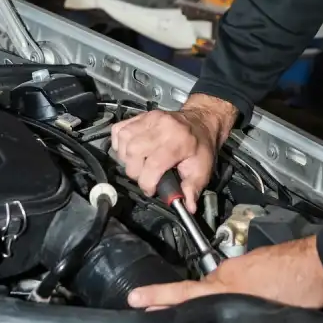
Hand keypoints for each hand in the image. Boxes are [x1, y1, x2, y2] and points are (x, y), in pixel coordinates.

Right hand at [111, 94, 236, 211]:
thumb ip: (193, 189)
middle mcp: (163, 127)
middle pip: (133, 152)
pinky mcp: (142, 116)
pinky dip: (119, 143)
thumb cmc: (200, 145)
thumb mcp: (203, 169)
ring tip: (137, 164)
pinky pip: (119, 129)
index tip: (151, 189)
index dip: (147, 183)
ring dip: (125, 157)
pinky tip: (130, 151)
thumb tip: (187, 206)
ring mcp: (150, 118)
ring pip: (124, 140)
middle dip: (135, 171)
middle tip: (144, 176)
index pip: (153, 165)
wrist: (201, 122)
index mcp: (179, 142)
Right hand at [128, 237, 322, 310]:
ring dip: (220, 298)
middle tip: (164, 311)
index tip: (135, 298)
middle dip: (187, 303)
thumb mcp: (271, 314)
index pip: (185, 292)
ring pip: (222, 286)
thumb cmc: (303, 286)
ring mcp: (245, 265)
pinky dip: (238, 290)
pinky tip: (252, 300)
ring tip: (226, 314)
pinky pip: (238, 279)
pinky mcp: (259, 263)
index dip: (158, 297)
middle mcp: (231, 273)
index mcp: (228, 286)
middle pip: (200, 291)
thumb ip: (246, 322)